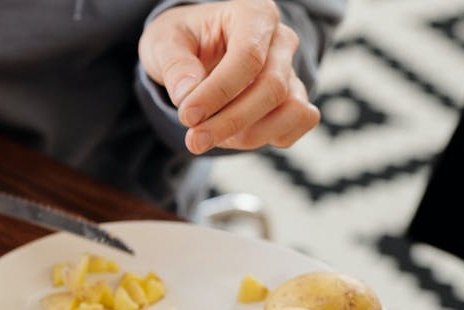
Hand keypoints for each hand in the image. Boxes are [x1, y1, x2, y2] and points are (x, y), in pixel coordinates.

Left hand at [139, 0, 320, 154]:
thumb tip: (187, 96)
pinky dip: (269, 137)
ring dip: (249, 135)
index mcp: (252, 14)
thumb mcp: (163, 43)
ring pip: (291, 109)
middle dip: (231, 122)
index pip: (248, 57)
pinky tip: (233, 136)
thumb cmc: (181, 41)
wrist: (193, 51)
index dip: (218, 92)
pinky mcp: (294, 96)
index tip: (188, 116)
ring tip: (209, 136)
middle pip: (272, 87)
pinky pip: (300, 121)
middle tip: (194, 141)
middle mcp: (280, 40)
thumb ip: (175, 66)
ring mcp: (291, 69)